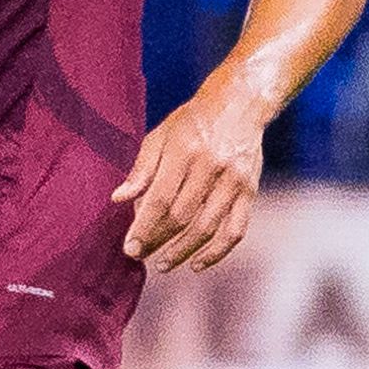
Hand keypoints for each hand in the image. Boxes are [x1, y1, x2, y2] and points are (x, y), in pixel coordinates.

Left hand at [113, 80, 269, 273]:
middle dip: (158, 241)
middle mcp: (211, 167)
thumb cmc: (193, 121)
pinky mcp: (250, 191)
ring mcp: (234, 181)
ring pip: (207, 228)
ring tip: (163, 264)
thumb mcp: (160, 135)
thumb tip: (118, 198)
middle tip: (140, 256)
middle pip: (182, 216)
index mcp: (184, 151)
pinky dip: (217, 252)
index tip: (130, 248)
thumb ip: (141, 169)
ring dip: (183, 251)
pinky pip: (235, 230)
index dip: (143, 227)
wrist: (240, 104)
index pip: (160, 199)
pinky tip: (198, 264)